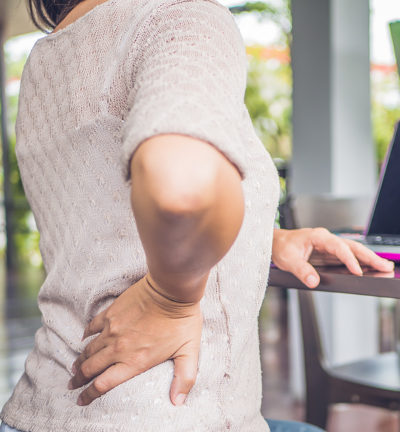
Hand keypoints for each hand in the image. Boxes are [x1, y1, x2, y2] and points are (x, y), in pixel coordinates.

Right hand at [68, 273, 202, 405]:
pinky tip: (84, 339)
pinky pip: (92, 326)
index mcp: (135, 361)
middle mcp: (119, 348)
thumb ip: (184, 377)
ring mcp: (113, 329)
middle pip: (91, 368)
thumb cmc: (182, 320)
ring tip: (75, 368)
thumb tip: (178, 401)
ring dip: (80, 361)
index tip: (81, 400)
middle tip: (73, 384)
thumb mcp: (188, 352)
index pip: (104, 384)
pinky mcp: (111, 312)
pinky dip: (86, 335)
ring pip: (89, 350)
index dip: (90, 395)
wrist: (171, 290)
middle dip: (79, 379)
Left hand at [272, 227, 394, 287]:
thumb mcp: (287, 259)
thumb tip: (314, 281)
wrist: (275, 243)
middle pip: (351, 246)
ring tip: (384, 267)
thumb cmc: (281, 247)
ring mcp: (328, 245)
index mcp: (317, 236)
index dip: (349, 259)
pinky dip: (359, 262)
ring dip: (368, 258)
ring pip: (352, 250)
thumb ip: (301, 270)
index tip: (357, 271)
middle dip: (369, 256)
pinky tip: (369, 268)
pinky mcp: (328, 253)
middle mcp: (326, 239)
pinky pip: (346, 256)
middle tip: (385, 266)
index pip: (338, 247)